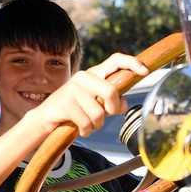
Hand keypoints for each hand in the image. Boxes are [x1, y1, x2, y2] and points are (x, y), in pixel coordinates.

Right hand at [28, 53, 147, 135]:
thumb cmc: (74, 111)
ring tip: (86, 123)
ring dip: (96, 125)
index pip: (115, 60)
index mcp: (93, 74)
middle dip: (112, 109)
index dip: (132, 64)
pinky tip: (78, 128)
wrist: (45, 119)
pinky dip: (86, 131)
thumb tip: (125, 104)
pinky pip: (86, 123)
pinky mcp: (65, 103)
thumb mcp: (95, 104)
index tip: (145, 72)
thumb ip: (111, 101)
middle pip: (111, 91)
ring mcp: (73, 89)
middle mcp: (83, 77)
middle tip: (106, 115)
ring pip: (99, 113)